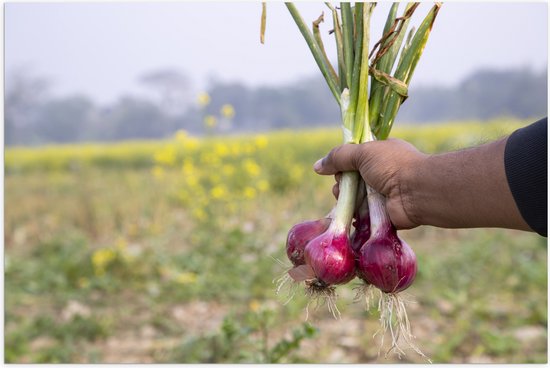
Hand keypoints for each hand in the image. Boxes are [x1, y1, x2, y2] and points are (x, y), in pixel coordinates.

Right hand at [313, 139, 427, 229]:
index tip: (339, 169)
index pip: (355, 160)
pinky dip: (355, 216)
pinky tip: (350, 216)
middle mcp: (382, 175)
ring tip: (346, 201)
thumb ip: (338, 157)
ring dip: (346, 200)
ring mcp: (383, 196)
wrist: (417, 191)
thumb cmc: (393, 166)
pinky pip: (362, 216)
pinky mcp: (382, 215)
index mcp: (380, 156)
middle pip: (352, 181)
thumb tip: (317, 166)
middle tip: (342, 187)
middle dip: (342, 184)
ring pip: (355, 200)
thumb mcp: (363, 153)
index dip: (343, 165)